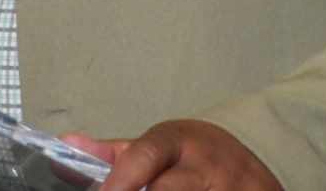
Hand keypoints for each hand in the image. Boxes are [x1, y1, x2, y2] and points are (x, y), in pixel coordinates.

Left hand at [62, 119, 281, 190]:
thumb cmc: (198, 156)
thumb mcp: (161, 146)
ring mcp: (227, 190)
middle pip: (164, 190)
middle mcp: (206, 165)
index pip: (147, 155)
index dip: (121, 179)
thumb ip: (114, 153)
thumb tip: (66, 143)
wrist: (259, 161)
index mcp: (180, 141)